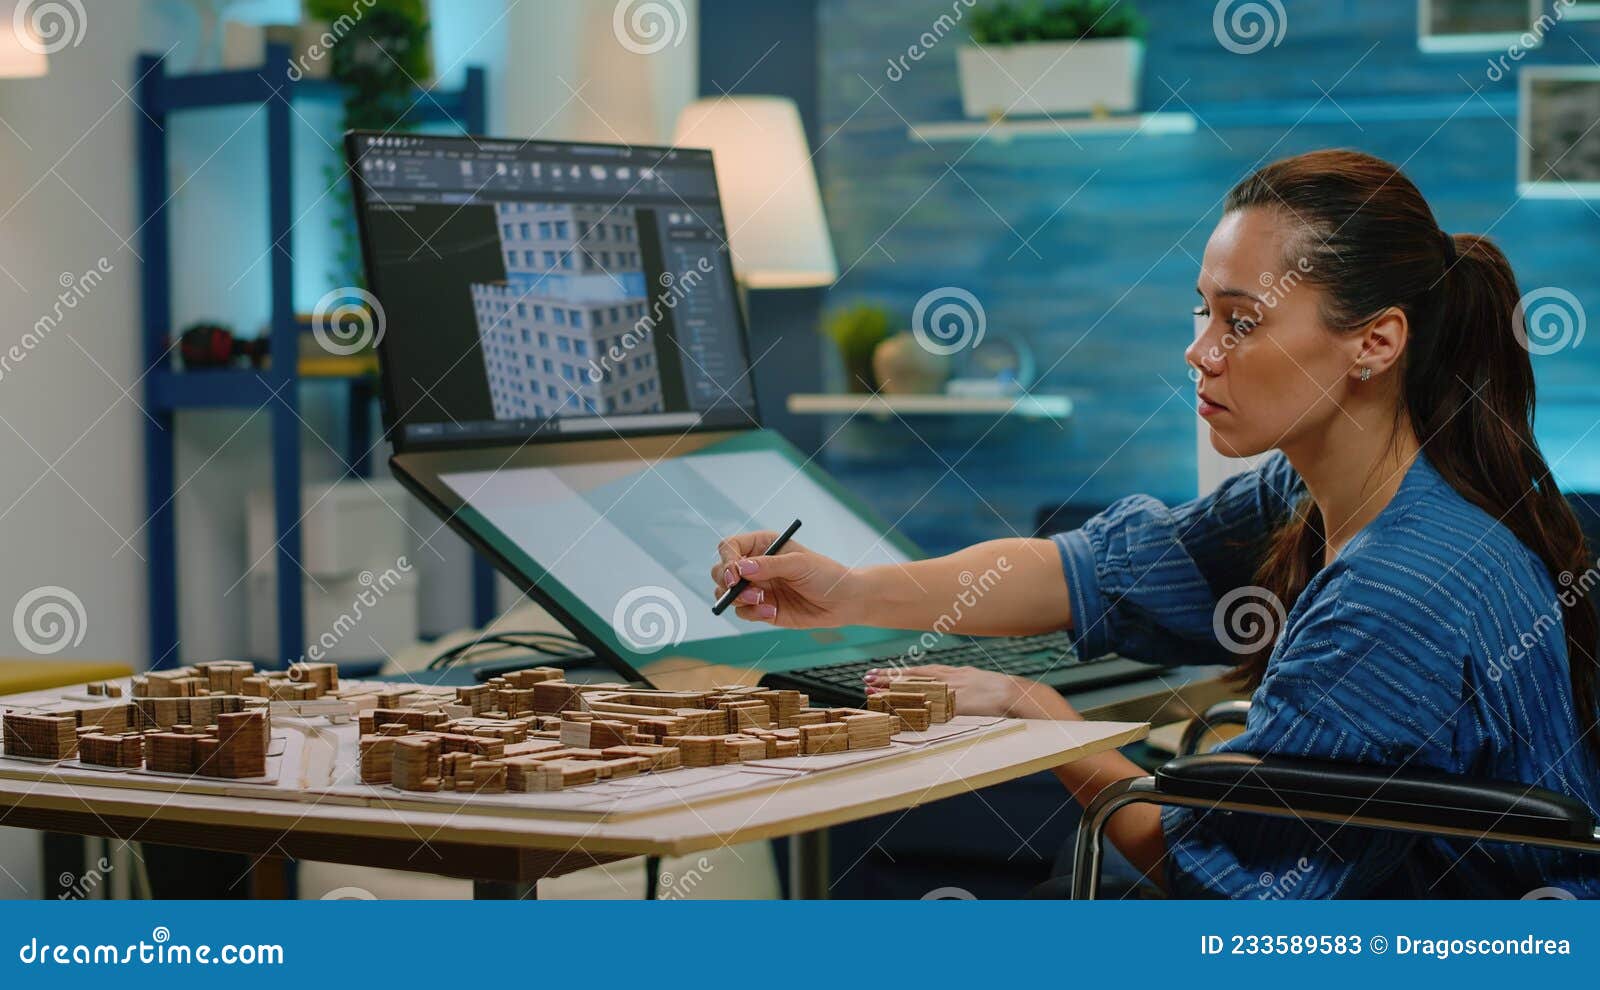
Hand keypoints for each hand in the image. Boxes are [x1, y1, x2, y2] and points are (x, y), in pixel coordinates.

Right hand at [711, 531, 862, 628]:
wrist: (843, 602)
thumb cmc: (825, 575)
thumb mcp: (800, 564)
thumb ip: (770, 565)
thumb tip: (741, 568)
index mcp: (763, 546)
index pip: (730, 547)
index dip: (728, 559)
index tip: (735, 573)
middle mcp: (755, 566)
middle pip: (721, 571)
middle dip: (726, 581)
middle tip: (739, 589)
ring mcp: (757, 588)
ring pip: (727, 594)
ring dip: (738, 599)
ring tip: (762, 601)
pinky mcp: (762, 609)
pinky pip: (743, 612)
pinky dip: (753, 613)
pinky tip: (772, 612)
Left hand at [865, 663, 1079, 720]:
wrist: (1021, 696)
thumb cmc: (1008, 696)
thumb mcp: (984, 686)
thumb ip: (970, 687)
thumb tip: (961, 695)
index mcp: (959, 674)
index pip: (924, 671)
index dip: (901, 673)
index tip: (882, 672)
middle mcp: (951, 678)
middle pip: (913, 676)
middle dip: (889, 678)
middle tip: (866, 678)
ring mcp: (952, 689)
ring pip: (914, 687)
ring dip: (891, 688)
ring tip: (871, 690)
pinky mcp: (955, 702)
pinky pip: (925, 703)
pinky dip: (909, 704)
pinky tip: (894, 707)